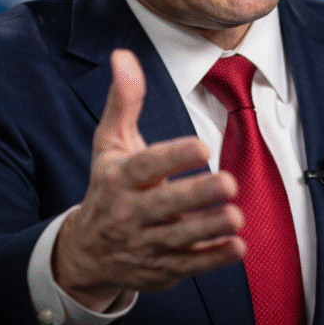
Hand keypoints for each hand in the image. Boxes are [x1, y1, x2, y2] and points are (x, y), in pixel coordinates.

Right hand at [52, 49, 244, 311]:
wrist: (86, 252)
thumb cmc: (107, 186)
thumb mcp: (110, 143)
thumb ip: (124, 101)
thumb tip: (123, 55)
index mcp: (118, 179)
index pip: (144, 167)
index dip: (172, 157)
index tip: (201, 147)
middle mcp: (129, 213)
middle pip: (164, 205)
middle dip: (196, 196)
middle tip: (229, 183)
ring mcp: (145, 244)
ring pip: (179, 238)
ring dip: (209, 228)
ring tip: (236, 216)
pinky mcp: (161, 269)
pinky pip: (188, 265)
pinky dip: (212, 259)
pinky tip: (237, 247)